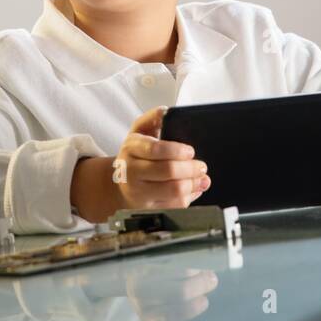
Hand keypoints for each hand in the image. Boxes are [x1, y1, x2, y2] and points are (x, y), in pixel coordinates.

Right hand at [69, 106, 209, 221]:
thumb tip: (166, 111)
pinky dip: (189, 197)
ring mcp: (139, 193)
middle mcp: (132, 172)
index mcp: (131, 149)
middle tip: (201, 165)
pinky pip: (174, 206)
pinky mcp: (148, 209)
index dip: (177, 151)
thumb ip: (152, 118)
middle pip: (168, 171)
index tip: (190, 151)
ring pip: (174, 191)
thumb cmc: (134, 155)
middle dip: (191, 168)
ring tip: (201, 178)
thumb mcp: (138, 131)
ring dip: (194, 183)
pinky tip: (193, 189)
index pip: (155, 149)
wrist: (119, 182)